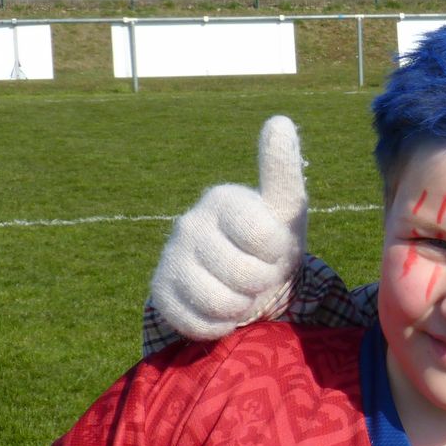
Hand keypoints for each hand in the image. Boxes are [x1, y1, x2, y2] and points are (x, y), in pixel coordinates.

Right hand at [150, 115, 308, 339]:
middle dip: (264, 282)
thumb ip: (283, 169)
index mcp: (222, 199)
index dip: (279, 253)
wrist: (240, 280)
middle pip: (245, 275)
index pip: (263, 237)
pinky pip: (200, 324)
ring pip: (222, 302)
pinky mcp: (160, 293)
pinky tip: (222, 308)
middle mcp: (190, 223)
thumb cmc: (269, 240)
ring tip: (243, 290)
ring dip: (244, 305)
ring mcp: (171, 258)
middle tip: (260, 273)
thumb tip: (279, 121)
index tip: (276, 247)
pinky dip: (221, 325)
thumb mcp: (285, 208)